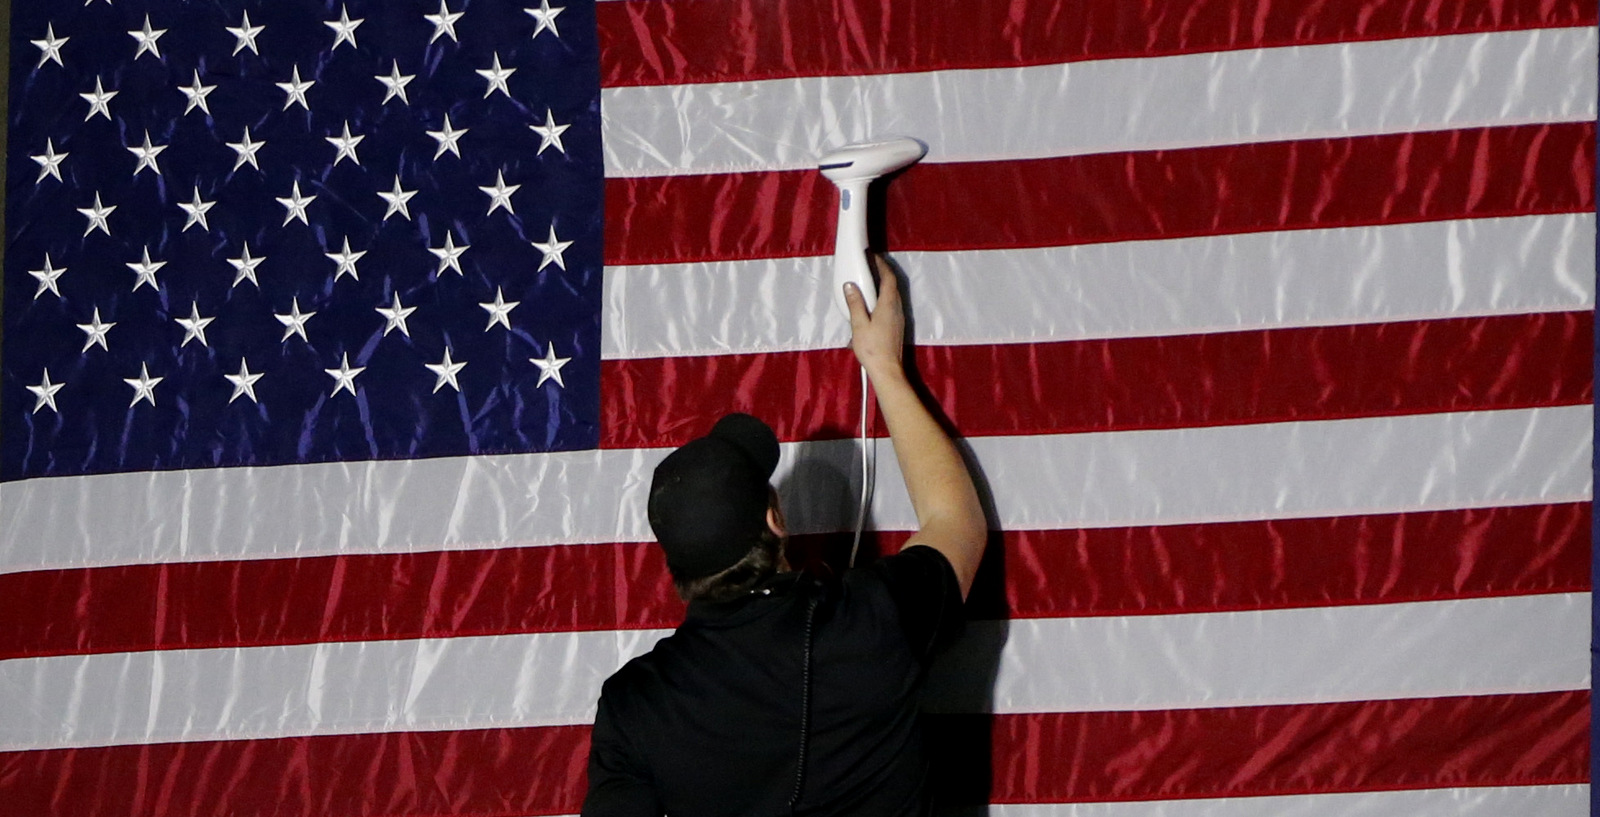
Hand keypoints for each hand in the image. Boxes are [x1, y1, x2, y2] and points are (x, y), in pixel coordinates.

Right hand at [845, 253, 904, 377]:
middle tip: (868, 267)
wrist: (887, 369)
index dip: (882, 265)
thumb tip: (850, 285)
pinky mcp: (897, 326)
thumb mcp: (859, 325)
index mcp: (888, 305)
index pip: (888, 278)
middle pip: (892, 285)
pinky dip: (883, 298)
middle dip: (882, 273)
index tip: (873, 257)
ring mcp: (899, 318)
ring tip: (868, 284)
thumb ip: (855, 304)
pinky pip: (891, 305)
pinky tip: (872, 305)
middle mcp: (897, 308)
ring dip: (882, 286)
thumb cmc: (872, 348)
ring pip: (893, 295)